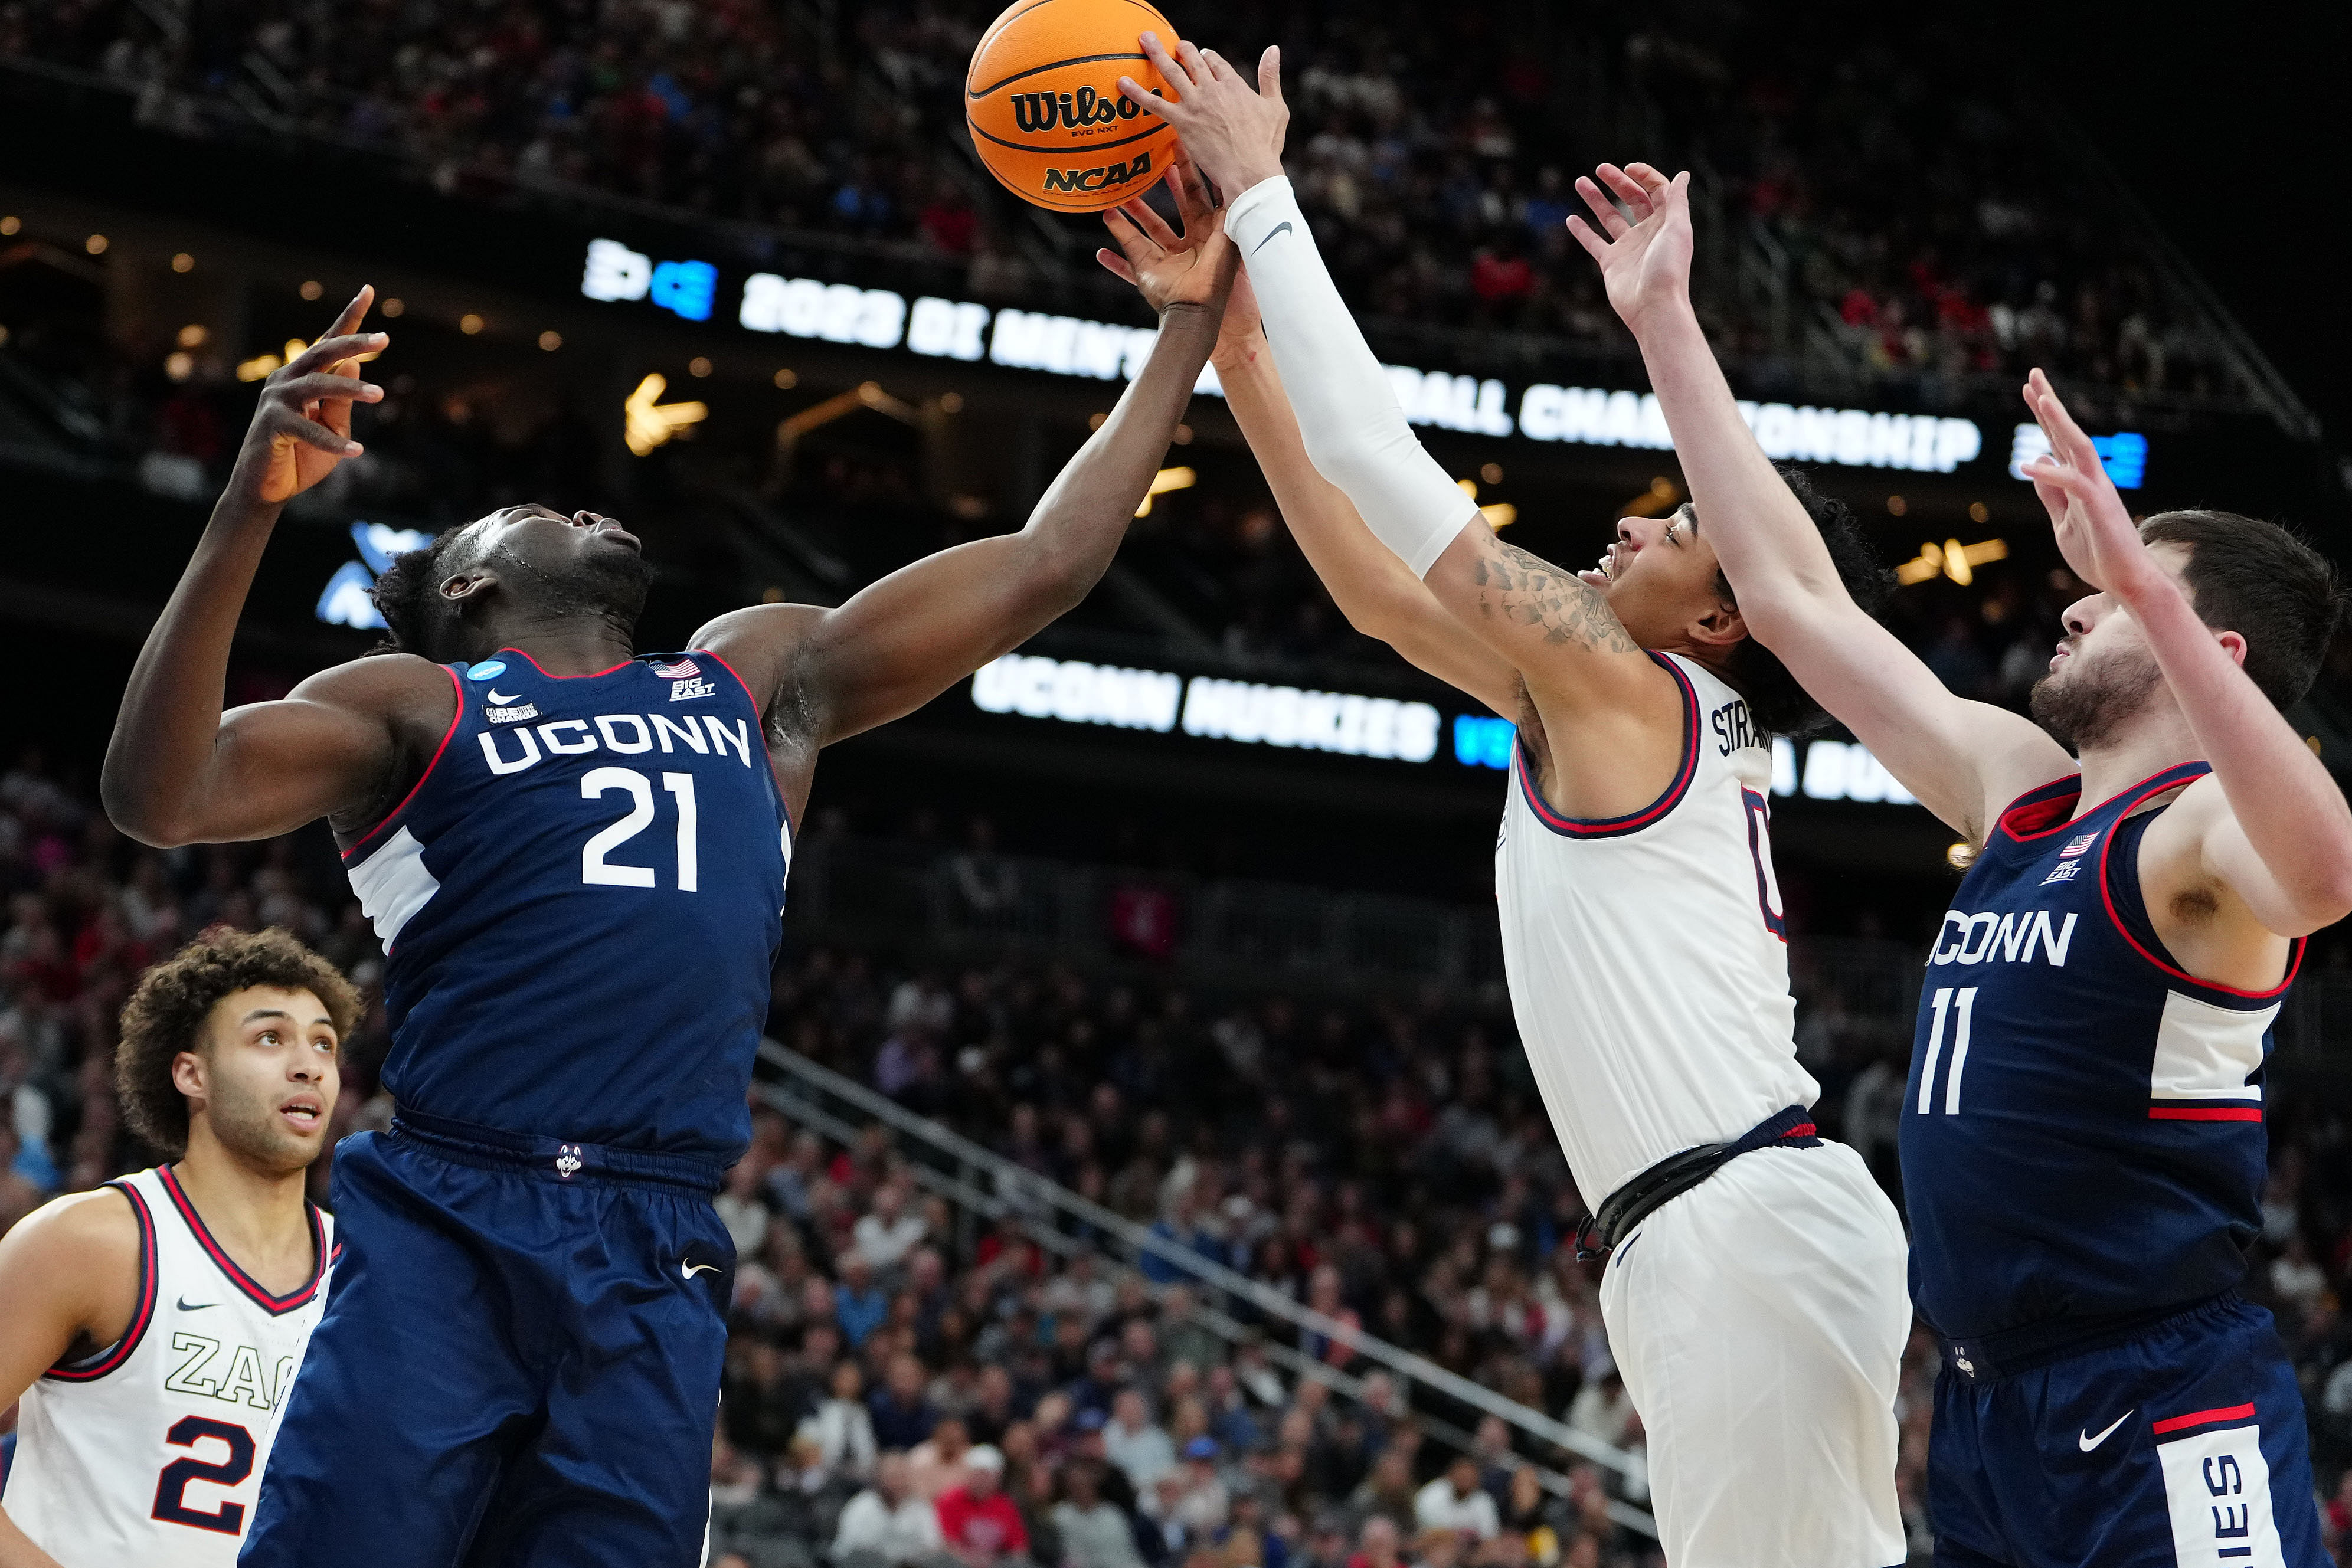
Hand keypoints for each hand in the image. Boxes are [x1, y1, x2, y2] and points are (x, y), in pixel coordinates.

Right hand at [235, 287, 386, 505]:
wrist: (268, 489)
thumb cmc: (301, 455)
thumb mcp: (332, 427)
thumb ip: (341, 402)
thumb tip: (354, 364)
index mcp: (302, 377)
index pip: (328, 343)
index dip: (349, 317)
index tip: (368, 290)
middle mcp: (285, 381)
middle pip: (322, 353)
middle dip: (353, 343)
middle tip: (383, 339)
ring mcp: (276, 401)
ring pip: (317, 385)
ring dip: (350, 389)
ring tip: (379, 394)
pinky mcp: (272, 426)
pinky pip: (309, 430)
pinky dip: (334, 442)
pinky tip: (358, 452)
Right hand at [1095, 150, 1244, 326]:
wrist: (1200, 319)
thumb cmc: (1218, 284)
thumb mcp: (1227, 243)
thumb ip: (1224, 214)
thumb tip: (1227, 180)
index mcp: (1209, 232)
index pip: (1198, 194)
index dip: (1188, 171)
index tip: (1180, 146)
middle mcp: (1188, 241)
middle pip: (1172, 204)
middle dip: (1161, 181)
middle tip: (1150, 155)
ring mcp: (1166, 257)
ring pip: (1144, 227)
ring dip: (1130, 212)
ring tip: (1116, 194)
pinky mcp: (1147, 273)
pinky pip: (1124, 262)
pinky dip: (1111, 258)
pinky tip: (1098, 249)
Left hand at [1119, 36, 1287, 198]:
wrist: (1249, 170)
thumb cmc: (1266, 145)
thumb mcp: (1275, 107)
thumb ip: (1270, 77)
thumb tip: (1273, 49)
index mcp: (1235, 85)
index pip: (1217, 64)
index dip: (1209, 58)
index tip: (1203, 55)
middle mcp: (1213, 89)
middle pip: (1194, 62)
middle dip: (1183, 49)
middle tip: (1174, 43)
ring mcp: (1196, 104)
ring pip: (1173, 72)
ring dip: (1157, 53)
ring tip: (1145, 39)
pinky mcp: (1182, 121)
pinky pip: (1155, 103)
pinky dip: (1137, 92)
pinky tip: (1122, 82)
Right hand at [1564, 163, 1694, 335]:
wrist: (1654, 306)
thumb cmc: (1669, 268)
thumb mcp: (1678, 228)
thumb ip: (1677, 200)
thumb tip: (1683, 175)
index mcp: (1666, 222)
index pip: (1656, 191)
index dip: (1644, 176)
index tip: (1628, 168)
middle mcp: (1647, 232)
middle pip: (1632, 199)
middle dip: (1617, 182)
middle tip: (1600, 168)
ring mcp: (1628, 247)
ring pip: (1609, 217)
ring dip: (1596, 199)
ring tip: (1580, 181)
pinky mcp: (1611, 263)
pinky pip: (1594, 242)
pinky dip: (1582, 231)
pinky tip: (1571, 218)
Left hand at [2020, 368, 2160, 599]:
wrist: (2126, 584)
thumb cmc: (2098, 555)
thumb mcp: (2062, 522)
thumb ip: (2050, 494)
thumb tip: (2037, 463)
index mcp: (2081, 482)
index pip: (2059, 442)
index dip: (2045, 417)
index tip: (2031, 391)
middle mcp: (2092, 479)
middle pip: (2068, 435)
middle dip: (2050, 405)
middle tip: (2033, 374)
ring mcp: (2098, 491)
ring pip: (2079, 448)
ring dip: (2059, 423)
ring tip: (2042, 397)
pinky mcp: (2100, 509)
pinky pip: (2074, 486)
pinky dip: (2052, 474)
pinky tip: (2028, 465)